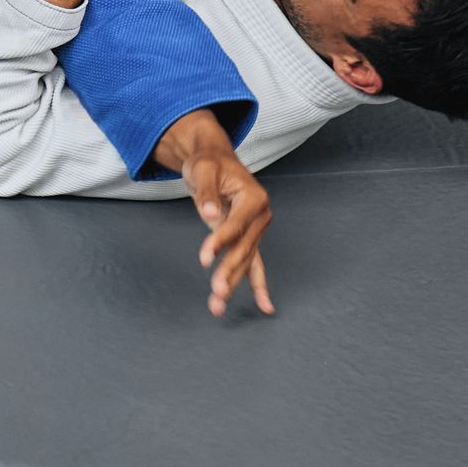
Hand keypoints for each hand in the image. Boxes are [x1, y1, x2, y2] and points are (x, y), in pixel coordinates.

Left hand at [155, 110, 274, 317]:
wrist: (214, 160)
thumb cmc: (209, 163)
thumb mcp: (203, 169)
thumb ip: (207, 192)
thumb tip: (210, 213)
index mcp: (254, 197)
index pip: (236, 225)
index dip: (220, 241)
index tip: (204, 257)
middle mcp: (260, 216)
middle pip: (244, 248)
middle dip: (229, 271)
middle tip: (217, 291)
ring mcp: (256, 229)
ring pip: (246, 261)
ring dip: (233, 283)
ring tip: (217, 306)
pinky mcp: (248, 238)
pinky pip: (254, 264)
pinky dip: (258, 285)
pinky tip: (265, 306)